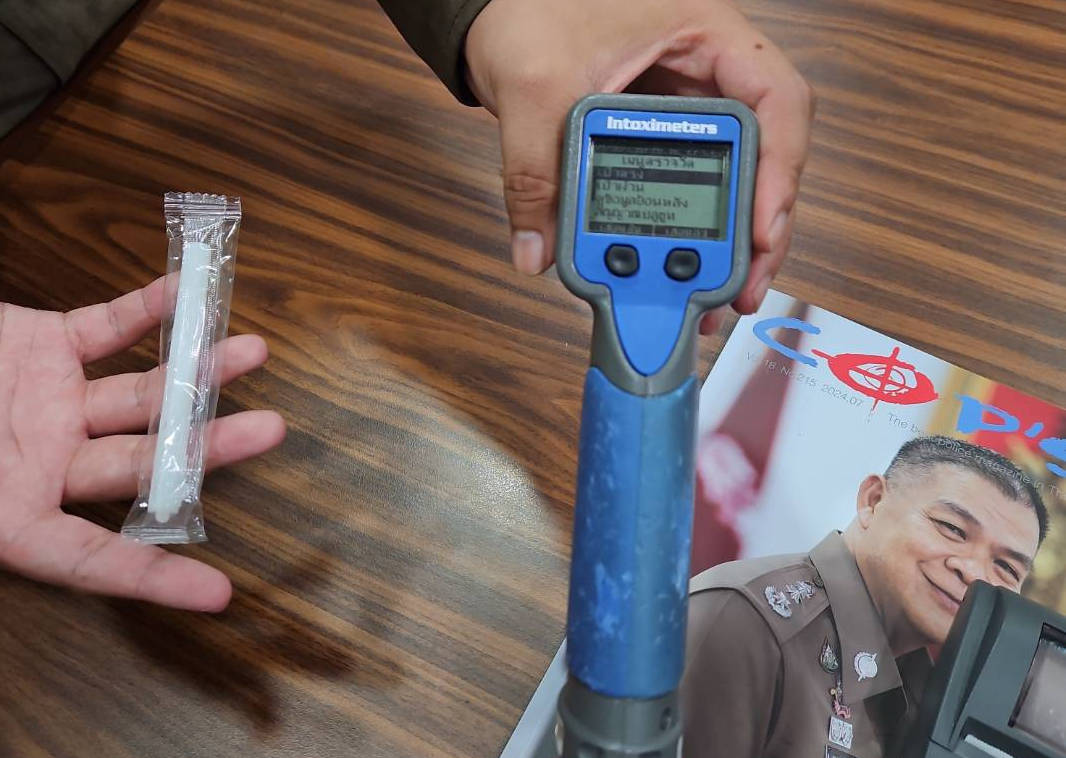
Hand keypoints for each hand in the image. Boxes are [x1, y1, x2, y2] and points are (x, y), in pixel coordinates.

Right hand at [0, 277, 284, 610]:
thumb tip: (11, 547)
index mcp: (9, 515)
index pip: (88, 557)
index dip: (150, 579)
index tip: (218, 595)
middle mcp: (43, 463)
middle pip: (139, 462)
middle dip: (205, 448)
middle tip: (269, 432)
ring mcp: (50, 403)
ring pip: (140, 392)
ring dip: (197, 372)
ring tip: (253, 353)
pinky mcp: (46, 345)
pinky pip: (108, 328)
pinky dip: (149, 311)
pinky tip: (190, 295)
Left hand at [465, 0, 813, 329]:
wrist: (497, 13)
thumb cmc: (530, 12)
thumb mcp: (534, 88)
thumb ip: (534, 171)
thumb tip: (538, 251)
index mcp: (707, 36)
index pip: (777, 100)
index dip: (781, 168)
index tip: (762, 230)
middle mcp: (712, 74)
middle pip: (766, 156)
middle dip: (760, 230)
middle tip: (740, 291)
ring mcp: (692, 110)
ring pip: (736, 180)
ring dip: (730, 244)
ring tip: (715, 300)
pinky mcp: (665, 140)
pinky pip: (692, 188)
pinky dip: (691, 234)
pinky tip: (680, 273)